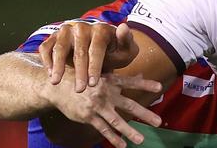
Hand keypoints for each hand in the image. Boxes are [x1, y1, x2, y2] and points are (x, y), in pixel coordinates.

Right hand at [39, 22, 138, 91]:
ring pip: (60, 48)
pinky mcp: (53, 37)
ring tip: (56, 82)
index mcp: (101, 29)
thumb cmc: (114, 52)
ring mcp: (66, 31)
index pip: (97, 48)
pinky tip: (51, 75)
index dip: (94, 66)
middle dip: (79, 72)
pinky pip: (45, 48)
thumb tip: (123, 27)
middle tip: (79, 90)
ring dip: (58, 66)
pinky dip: (46, 60)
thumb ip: (126, 41)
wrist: (99, 50)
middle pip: (79, 51)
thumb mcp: (125, 49)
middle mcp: (82, 27)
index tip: (93, 83)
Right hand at [42, 70, 162, 147]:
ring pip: (116, 121)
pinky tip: (122, 145)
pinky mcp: (88, 117)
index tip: (159, 88)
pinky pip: (103, 129)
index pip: (131, 82)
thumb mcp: (102, 74)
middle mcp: (106, 93)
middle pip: (129, 105)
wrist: (57, 86)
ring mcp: (97, 106)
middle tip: (158, 122)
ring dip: (129, 131)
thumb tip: (141, 76)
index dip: (145, 84)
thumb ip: (121, 79)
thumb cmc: (83, 79)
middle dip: (144, 114)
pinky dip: (113, 138)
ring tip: (141, 140)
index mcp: (111, 81)